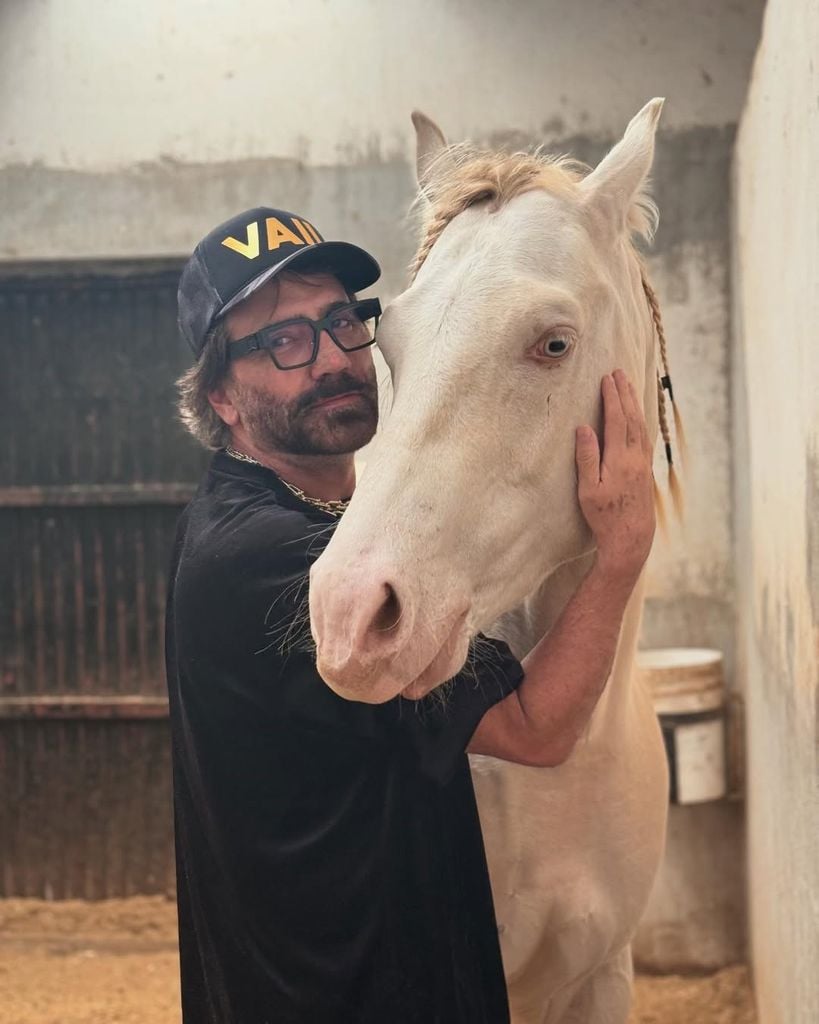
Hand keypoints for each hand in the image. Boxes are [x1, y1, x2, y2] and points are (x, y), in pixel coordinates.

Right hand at [575, 370, 655, 584]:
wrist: (631, 536)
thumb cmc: (604, 516)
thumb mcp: (588, 489)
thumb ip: (586, 457)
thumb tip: (584, 428)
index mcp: (620, 459)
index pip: (617, 420)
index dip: (612, 397)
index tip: (607, 378)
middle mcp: (636, 457)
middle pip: (632, 417)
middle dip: (625, 393)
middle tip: (619, 372)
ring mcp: (644, 463)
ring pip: (641, 425)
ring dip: (634, 403)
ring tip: (628, 386)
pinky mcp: (645, 470)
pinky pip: (645, 435)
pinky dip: (640, 419)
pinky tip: (637, 415)